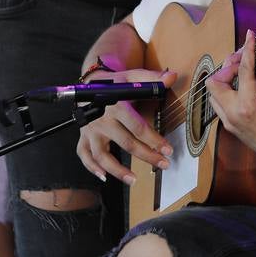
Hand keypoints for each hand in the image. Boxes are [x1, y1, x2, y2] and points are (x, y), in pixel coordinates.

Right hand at [76, 68, 176, 183]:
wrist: (90, 83)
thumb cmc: (115, 83)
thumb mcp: (132, 77)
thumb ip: (152, 78)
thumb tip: (172, 77)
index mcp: (116, 105)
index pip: (138, 127)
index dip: (154, 140)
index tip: (168, 150)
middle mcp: (102, 120)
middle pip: (126, 143)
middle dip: (146, 155)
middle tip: (163, 164)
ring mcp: (91, 130)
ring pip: (102, 155)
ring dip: (117, 170)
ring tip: (133, 180)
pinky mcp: (83, 136)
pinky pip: (83, 154)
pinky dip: (91, 167)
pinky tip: (104, 176)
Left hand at [206, 30, 255, 167]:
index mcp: (247, 107)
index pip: (243, 71)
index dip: (247, 50)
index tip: (250, 36)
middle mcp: (232, 114)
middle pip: (215, 81)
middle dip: (227, 67)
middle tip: (244, 59)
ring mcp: (228, 120)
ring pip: (213, 92)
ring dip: (225, 78)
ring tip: (242, 71)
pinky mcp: (228, 124)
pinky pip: (218, 102)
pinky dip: (226, 90)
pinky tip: (240, 85)